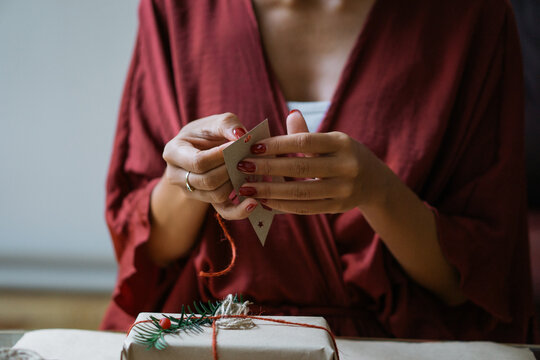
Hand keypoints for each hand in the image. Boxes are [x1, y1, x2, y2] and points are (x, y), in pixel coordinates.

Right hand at [162, 113, 258, 218]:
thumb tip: (240, 136)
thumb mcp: (214, 122)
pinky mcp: (206, 201)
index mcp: (173, 152)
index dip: (220, 156)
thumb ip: (227, 124)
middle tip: (247, 158)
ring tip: (249, 169)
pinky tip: (254, 202)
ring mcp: (190, 191)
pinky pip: (223, 212)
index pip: (197, 161)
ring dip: (236, 183)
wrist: (203, 148)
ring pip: (216, 195)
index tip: (238, 145)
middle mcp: (176, 175)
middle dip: (230, 170)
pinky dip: (240, 210)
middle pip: (207, 181)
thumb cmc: (208, 133)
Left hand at [236, 111, 386, 214]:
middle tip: (241, 167)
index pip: (304, 142)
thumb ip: (308, 132)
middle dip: (267, 168)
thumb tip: (290, 114)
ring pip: (301, 192)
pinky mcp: (338, 207)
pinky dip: (283, 206)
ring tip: (247, 188)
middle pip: (300, 168)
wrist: (375, 183)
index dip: (278, 145)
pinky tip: (264, 202)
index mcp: (342, 143)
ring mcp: (344, 189)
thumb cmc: (344, 155)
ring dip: (270, 191)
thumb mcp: (333, 140)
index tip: (252, 147)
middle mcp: (346, 166)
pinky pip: (306, 208)